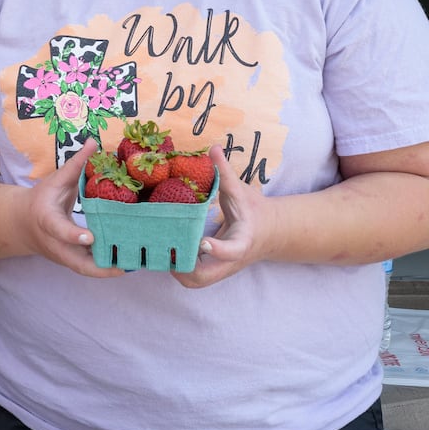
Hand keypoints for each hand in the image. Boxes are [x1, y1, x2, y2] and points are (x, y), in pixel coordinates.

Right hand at [22, 139, 126, 277]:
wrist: (23, 224)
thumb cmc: (42, 199)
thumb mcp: (55, 180)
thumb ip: (76, 164)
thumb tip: (93, 142)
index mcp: (47, 220)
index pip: (58, 229)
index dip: (73, 234)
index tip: (90, 236)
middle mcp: (54, 243)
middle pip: (76, 262)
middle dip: (99, 267)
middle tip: (125, 265)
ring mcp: (63, 256)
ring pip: (86, 270)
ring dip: (109, 270)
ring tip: (135, 263)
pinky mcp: (71, 262)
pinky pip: (90, 268)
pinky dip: (109, 268)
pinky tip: (130, 262)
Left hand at [173, 145, 259, 288]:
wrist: (270, 232)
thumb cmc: (253, 210)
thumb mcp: (241, 191)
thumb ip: (225, 172)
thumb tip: (213, 147)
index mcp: (243, 240)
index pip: (232, 251)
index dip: (218, 249)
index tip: (203, 242)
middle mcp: (231, 261)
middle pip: (204, 277)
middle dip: (182, 267)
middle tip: (165, 247)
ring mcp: (221, 268)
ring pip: (195, 282)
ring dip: (176, 270)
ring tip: (159, 247)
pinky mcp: (213, 270)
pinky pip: (192, 277)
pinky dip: (176, 268)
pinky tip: (162, 249)